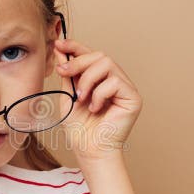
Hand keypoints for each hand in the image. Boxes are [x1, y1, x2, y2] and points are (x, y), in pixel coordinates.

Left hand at [53, 38, 142, 160]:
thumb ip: (68, 73)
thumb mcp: (68, 95)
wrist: (89, 150)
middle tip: (64, 73)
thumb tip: (61, 50)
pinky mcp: (133, 97)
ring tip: (82, 98)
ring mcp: (126, 88)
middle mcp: (116, 80)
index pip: (91, 55)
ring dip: (88, 80)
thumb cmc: (80, 128)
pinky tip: (95, 108)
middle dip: (78, 62)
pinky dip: (99, 94)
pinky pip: (114, 81)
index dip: (76, 46)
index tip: (59, 43)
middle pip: (100, 55)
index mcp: (101, 79)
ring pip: (107, 64)